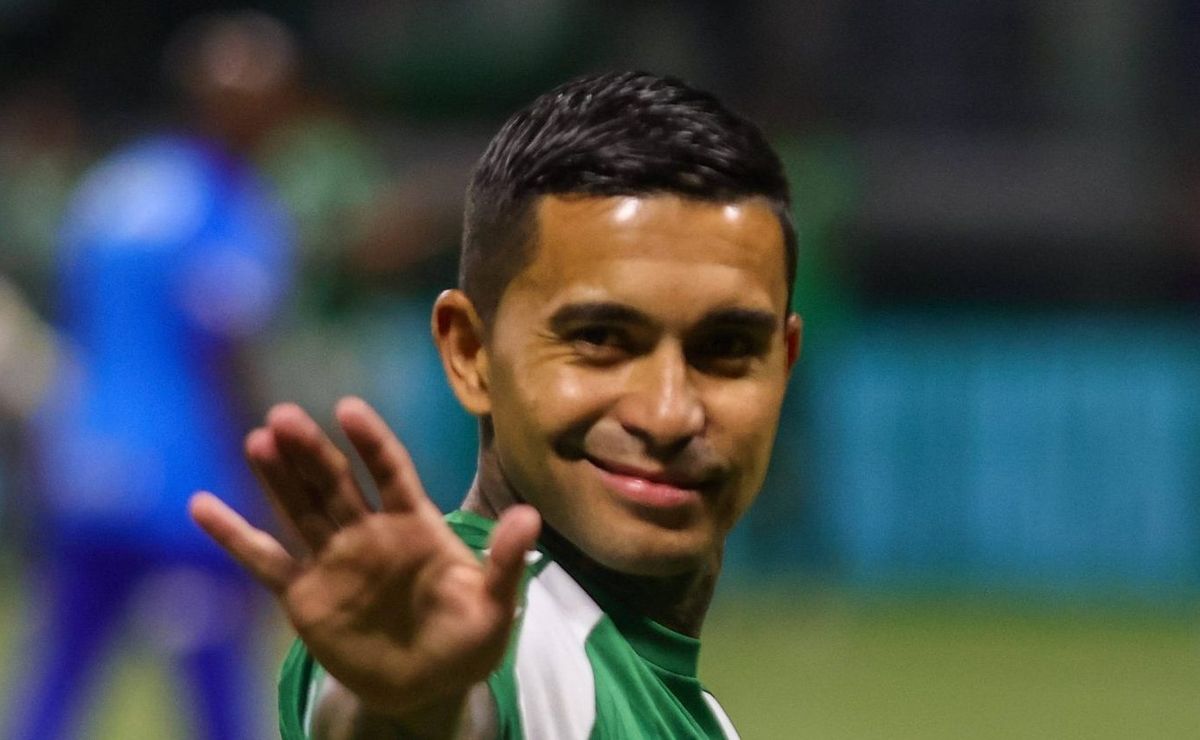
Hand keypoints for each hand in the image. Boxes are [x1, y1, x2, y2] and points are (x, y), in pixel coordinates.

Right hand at [189, 397, 539, 721]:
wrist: (429, 687)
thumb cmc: (468, 639)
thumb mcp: (495, 605)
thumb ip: (505, 562)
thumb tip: (531, 517)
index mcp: (414, 526)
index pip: (390, 473)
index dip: (371, 443)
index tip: (348, 410)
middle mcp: (369, 533)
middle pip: (335, 484)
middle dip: (312, 452)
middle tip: (284, 417)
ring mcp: (333, 561)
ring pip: (299, 510)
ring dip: (277, 477)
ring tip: (256, 440)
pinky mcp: (305, 595)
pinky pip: (264, 561)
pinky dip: (234, 536)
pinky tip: (202, 505)